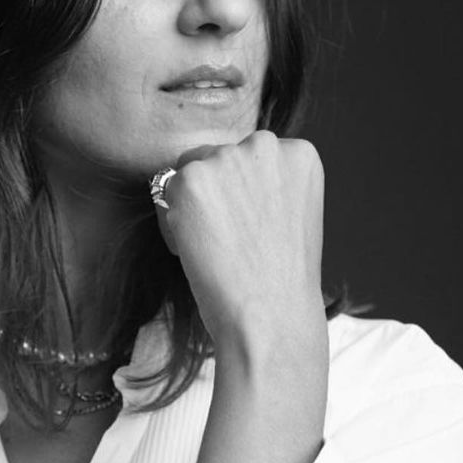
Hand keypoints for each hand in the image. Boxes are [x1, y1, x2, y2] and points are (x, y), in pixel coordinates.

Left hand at [153, 131, 325, 358]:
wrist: (270, 317)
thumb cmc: (282, 282)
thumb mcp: (294, 219)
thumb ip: (268, 188)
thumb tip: (228, 181)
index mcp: (299, 154)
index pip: (251, 158)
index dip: (242, 196)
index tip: (251, 230)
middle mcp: (266, 145)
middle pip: (218, 157)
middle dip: (215, 196)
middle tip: (230, 243)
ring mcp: (227, 159)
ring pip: (190, 174)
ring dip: (192, 207)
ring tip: (216, 249)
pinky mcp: (191, 179)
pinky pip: (164, 193)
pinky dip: (172, 224)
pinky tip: (197, 251)